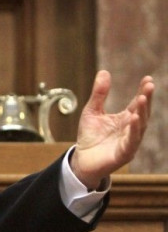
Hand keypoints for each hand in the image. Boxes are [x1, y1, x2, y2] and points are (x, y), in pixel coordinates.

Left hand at [70, 70, 153, 189]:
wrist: (81, 159)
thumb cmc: (89, 136)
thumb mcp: (92, 111)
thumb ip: (99, 94)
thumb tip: (104, 71)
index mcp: (125, 119)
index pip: (138, 104)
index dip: (143, 92)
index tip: (148, 79)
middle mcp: (131, 130)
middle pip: (142, 113)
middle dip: (146, 100)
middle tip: (149, 85)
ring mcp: (129, 142)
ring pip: (139, 127)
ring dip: (142, 113)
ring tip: (143, 99)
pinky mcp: (124, 154)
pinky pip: (131, 142)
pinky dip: (133, 131)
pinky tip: (133, 119)